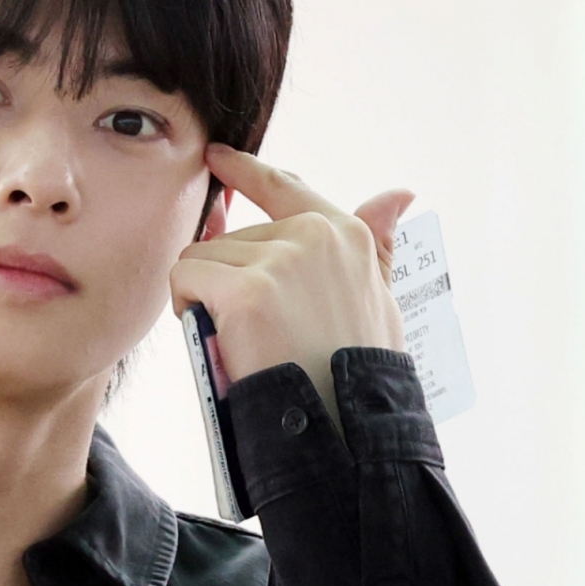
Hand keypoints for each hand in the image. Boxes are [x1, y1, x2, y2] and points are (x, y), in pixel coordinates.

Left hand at [170, 144, 414, 432]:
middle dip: (226, 280)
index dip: (245, 171)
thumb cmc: (358, 374)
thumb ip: (378, 247)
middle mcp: (315, 235)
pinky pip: (186, 277)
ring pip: (203, 258)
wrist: (345, 428)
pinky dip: (185, 306)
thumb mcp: (379, 300)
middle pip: (232, 238)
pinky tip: (214, 335)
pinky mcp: (246, 289)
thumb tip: (398, 194)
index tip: (216, 157)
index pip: (284, 187)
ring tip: (238, 339)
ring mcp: (280, 260)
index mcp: (346, 233)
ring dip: (205, 297)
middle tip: (250, 332)